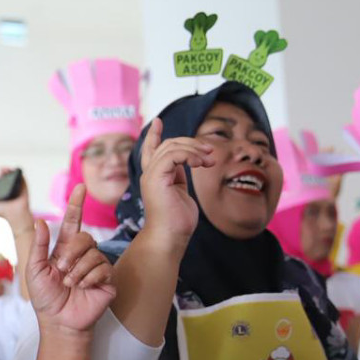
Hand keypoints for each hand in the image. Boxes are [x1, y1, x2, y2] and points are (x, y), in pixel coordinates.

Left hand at [0, 169, 31, 231]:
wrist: (15, 217)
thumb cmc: (3, 214)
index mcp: (2, 194)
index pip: (0, 183)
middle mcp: (10, 191)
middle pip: (7, 179)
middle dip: (4, 172)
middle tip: (1, 169)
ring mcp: (18, 190)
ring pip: (14, 177)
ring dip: (11, 171)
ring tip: (6, 168)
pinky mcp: (24, 189)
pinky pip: (22, 179)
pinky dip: (19, 173)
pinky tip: (14, 169)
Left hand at [26, 185, 115, 333]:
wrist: (59, 321)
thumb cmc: (45, 298)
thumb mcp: (35, 270)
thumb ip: (39, 246)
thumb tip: (40, 221)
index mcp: (64, 249)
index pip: (72, 222)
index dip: (76, 205)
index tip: (80, 187)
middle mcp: (82, 254)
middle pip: (84, 237)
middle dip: (71, 254)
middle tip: (62, 272)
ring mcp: (96, 266)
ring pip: (94, 253)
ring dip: (78, 271)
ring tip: (70, 285)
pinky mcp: (107, 279)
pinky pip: (103, 268)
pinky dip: (89, 279)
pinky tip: (84, 288)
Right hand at [139, 117, 213, 247]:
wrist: (169, 237)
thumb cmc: (177, 222)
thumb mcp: (181, 193)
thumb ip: (180, 177)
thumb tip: (190, 163)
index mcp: (154, 177)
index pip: (150, 150)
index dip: (153, 134)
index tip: (158, 121)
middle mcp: (149, 174)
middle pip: (168, 144)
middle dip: (191, 142)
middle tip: (210, 152)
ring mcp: (151, 175)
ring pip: (172, 146)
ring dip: (195, 149)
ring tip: (209, 160)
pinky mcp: (155, 178)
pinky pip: (173, 154)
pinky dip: (190, 155)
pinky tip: (201, 164)